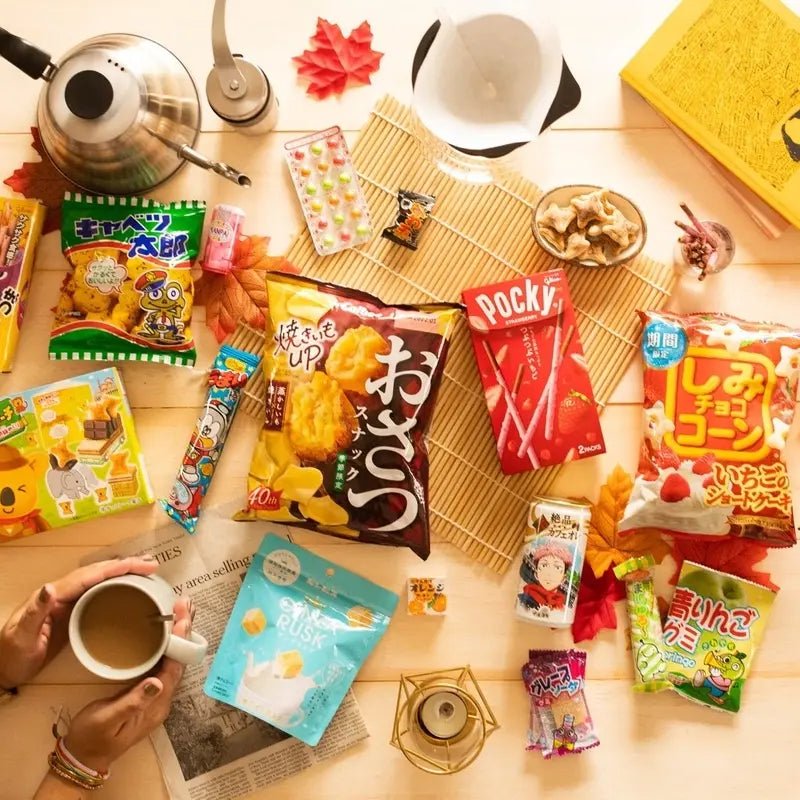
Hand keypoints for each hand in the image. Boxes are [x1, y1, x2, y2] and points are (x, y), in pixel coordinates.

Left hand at [0, 556, 157, 688]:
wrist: (3, 670)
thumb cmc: (11, 655)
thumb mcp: (21, 636)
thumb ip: (34, 611)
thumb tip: (50, 587)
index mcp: (54, 595)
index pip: (90, 576)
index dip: (116, 568)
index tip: (140, 565)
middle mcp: (63, 593)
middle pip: (99, 573)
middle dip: (126, 566)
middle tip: (152, 566)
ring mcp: (68, 602)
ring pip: (100, 580)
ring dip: (123, 573)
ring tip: (146, 572)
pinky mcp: (72, 613)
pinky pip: (99, 593)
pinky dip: (116, 587)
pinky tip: (128, 591)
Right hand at [63, 597, 192, 772]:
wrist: (84, 757)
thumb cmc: (92, 737)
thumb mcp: (107, 719)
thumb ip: (132, 702)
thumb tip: (156, 681)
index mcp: (157, 704)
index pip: (175, 666)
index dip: (181, 640)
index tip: (184, 615)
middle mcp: (162, 698)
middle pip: (180, 659)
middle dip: (185, 631)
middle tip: (187, 603)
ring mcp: (157, 695)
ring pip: (174, 659)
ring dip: (179, 635)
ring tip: (183, 610)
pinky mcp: (148, 692)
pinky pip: (164, 663)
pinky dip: (168, 644)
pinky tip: (167, 632)